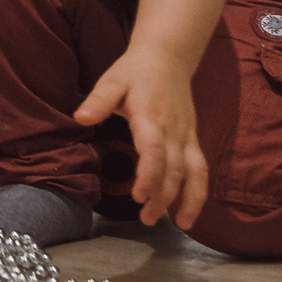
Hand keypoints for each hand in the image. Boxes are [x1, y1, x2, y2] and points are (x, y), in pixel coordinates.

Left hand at [73, 49, 207, 228]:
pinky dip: (199, 191)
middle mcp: (173, 129)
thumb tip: (80, 117)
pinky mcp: (192, 139)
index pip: (155, 149)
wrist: (168, 57)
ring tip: (179, 224)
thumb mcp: (112, 81)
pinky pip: (200, 168)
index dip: (149, 174)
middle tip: (146, 218)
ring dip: (188, 199)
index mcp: (151, 115)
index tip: (138, 196)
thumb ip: (98, 101)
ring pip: (193, 171)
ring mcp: (186, 135)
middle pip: (174, 167)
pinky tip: (189, 213)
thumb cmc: (134, 71)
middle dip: (163, 195)